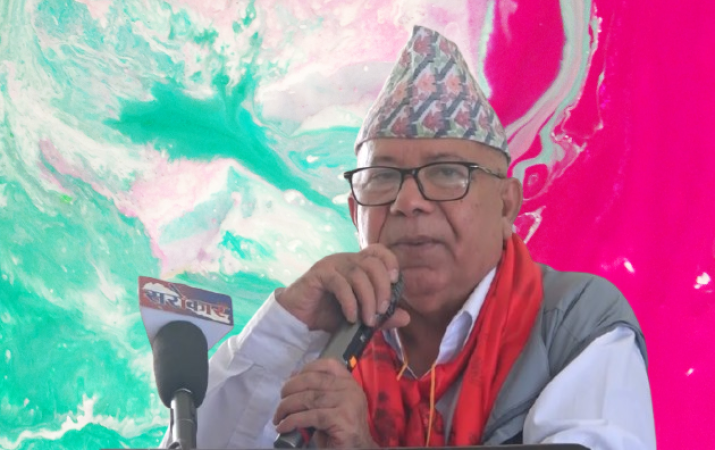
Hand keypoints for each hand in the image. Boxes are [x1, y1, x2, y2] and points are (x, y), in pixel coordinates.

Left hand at [273, 359, 377, 448]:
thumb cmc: (340, 430)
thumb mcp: (329, 406)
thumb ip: (316, 392)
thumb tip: (291, 378)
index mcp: (349, 383)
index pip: (328, 365)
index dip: (306, 369)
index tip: (291, 380)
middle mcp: (351, 390)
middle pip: (313, 380)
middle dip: (290, 388)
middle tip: (281, 401)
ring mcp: (348, 404)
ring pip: (308, 398)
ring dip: (287, 407)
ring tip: (278, 417)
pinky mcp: (342, 419)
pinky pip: (309, 416)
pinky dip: (291, 421)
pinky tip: (283, 427)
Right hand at [277, 243, 408, 331]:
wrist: (299, 320)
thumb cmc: (330, 315)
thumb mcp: (361, 317)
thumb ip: (382, 316)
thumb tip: (406, 317)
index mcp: (357, 264)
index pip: (378, 251)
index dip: (390, 261)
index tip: (396, 280)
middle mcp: (346, 260)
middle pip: (372, 263)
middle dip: (382, 288)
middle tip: (382, 311)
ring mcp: (332, 264)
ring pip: (358, 274)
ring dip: (368, 299)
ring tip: (367, 320)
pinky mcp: (318, 274)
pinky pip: (340, 283)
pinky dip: (350, 302)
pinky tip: (351, 317)